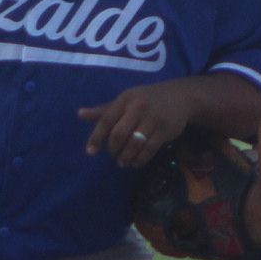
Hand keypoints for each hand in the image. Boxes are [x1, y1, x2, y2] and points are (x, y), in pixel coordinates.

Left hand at [79, 80, 199, 168]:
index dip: (96, 137)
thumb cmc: (146, 99)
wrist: (180, 97)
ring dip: (126, 157)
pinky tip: (136, 162)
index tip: (90, 152)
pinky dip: (140, 159)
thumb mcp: (126, 101)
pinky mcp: (165, 130)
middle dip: (114, 149)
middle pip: (119, 134)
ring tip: (123, 162)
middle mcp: (138, 107)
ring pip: (134, 143)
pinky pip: (149, 149)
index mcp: (125, 99)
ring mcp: (153, 118)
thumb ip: (104, 110)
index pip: (106, 120)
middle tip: (113, 155)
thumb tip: (80, 114)